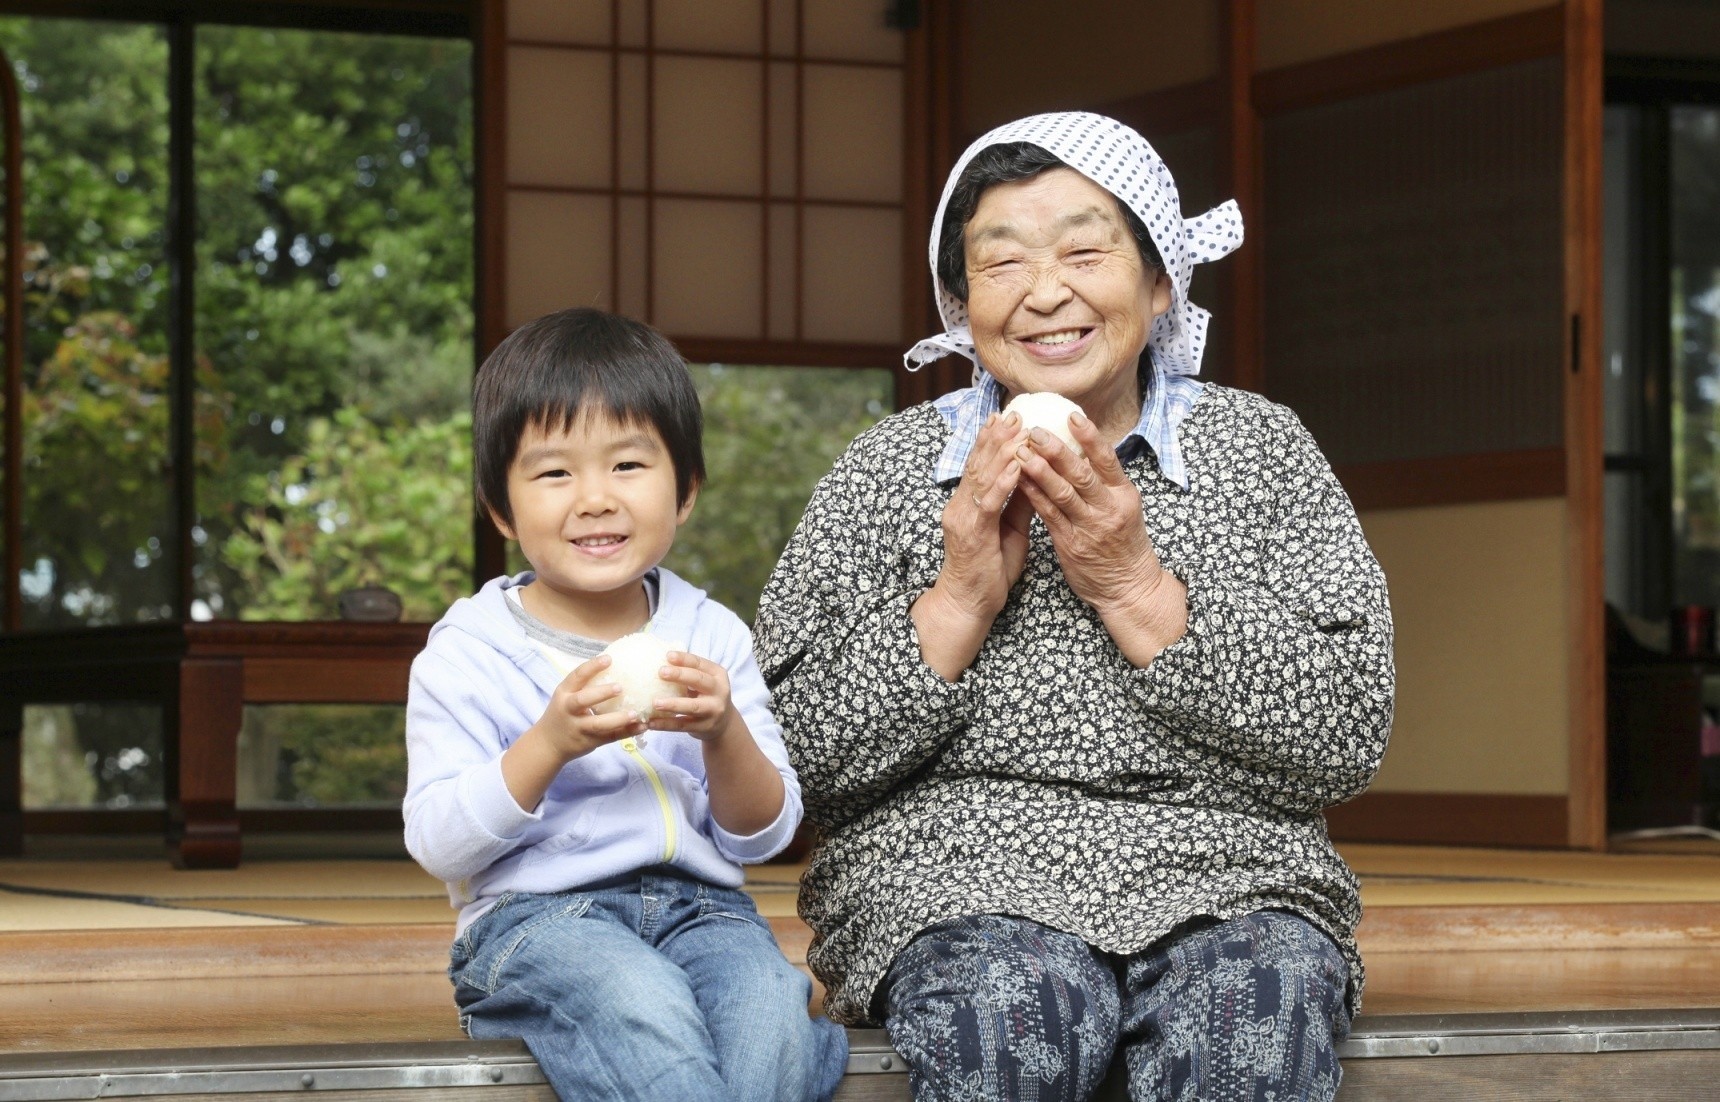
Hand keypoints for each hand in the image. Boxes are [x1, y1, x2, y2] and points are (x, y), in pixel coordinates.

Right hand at [530, 655, 646, 760]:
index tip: (609, 659)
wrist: (548, 744)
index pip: (576, 676)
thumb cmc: (563, 714)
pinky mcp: (589, 742)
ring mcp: (578, 728)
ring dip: (617, 719)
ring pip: (597, 724)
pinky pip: (609, 738)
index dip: (592, 666)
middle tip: (621, 687)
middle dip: (601, 693)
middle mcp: (568, 710)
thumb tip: (614, 663)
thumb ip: (584, 685)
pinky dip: (626, 732)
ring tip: (635, 714)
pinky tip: (642, 727)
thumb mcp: (566, 697)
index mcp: (564, 693)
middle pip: (583, 700)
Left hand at [649, 651, 741, 742]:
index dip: (684, 659)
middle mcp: (719, 691)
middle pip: (699, 681)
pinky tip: (651, 722)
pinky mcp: (704, 727)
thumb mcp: (705, 681)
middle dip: (680, 675)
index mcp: (718, 675)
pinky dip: (666, 724)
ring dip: (673, 704)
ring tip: (655, 702)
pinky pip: (682, 725)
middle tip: (661, 672)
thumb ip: (689, 672)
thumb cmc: (707, 695)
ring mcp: (713, 711)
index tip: (668, 656)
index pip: (700, 664)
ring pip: (692, 707)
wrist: (724, 723)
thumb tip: (657, 661)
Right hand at [934, 411, 1035, 619]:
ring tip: (1017, 430)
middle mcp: (961, 505)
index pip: (980, 465)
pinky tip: (1016, 466)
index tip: (1007, 418)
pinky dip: (1003, 482)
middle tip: (1013, 413)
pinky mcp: (972, 533)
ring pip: (982, 477)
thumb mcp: (1008, 531)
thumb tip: (1034, 477)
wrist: (968, 604)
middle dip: (996, 437)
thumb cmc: (988, 570)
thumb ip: (1018, 504)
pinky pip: (989, 503)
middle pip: (978, 464)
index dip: (992, 440)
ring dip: (1000, 451)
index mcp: (969, 504)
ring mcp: (963, 518)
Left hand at [1013, 412, 1187, 659]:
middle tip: (1034, 430)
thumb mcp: (1124, 508)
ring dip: (1038, 470)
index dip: (1089, 437)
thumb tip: (1084, 448)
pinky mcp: (1070, 544)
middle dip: (1055, 450)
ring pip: (1061, 493)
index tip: (1072, 415)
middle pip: (1080, 474)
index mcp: (1124, 495)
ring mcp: (1089, 527)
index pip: (1107, 460)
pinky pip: (1048, 515)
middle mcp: (1108, 509)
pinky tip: (1018, 480)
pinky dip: (1032, 495)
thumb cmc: (1124, 542)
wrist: (1128, 587)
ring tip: (1019, 451)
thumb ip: (1105, 482)